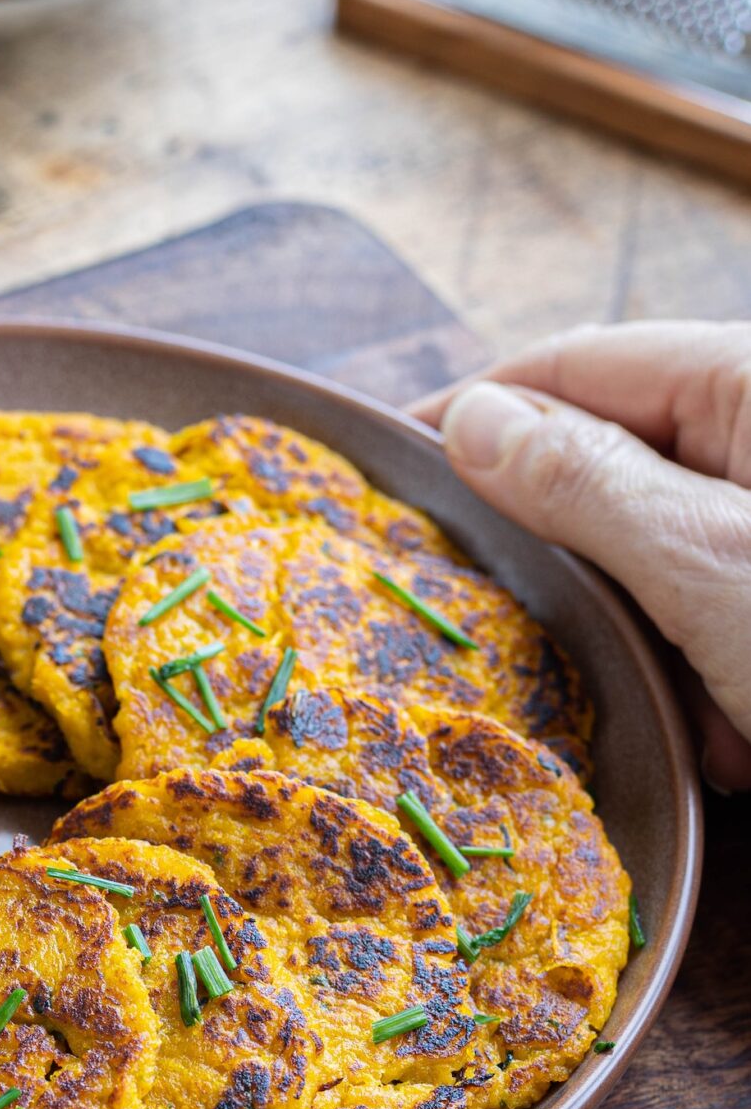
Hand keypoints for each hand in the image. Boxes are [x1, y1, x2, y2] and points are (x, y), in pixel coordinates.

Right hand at [413, 321, 750, 789]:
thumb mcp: (708, 565)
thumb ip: (584, 482)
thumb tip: (474, 418)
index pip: (573, 365)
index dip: (477, 417)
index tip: (392, 480)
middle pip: (617, 470)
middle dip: (589, 574)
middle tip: (549, 648)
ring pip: (671, 565)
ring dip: (668, 653)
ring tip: (706, 723)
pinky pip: (730, 620)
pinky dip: (729, 688)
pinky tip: (749, 743)